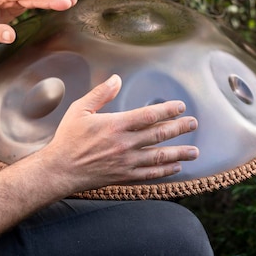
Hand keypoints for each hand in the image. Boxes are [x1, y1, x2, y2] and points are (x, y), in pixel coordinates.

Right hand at [39, 75, 198, 193]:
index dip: (167, 110)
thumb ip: (100, 94)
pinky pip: (150, 174)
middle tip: (193, 123)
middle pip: (159, 134)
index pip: (148, 115)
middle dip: (179, 128)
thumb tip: (116, 79)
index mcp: (115, 125)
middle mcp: (124, 144)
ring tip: (195, 151)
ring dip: (179, 153)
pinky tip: (176, 167)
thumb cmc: (68, 139)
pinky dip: (165, 171)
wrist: (59, 170)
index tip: (180, 106)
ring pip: (159, 156)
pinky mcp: (124, 176)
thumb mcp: (80, 110)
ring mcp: (126, 162)